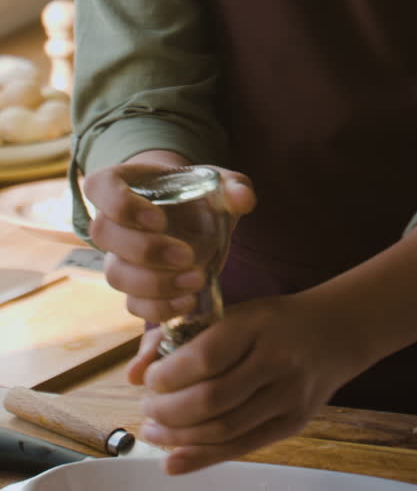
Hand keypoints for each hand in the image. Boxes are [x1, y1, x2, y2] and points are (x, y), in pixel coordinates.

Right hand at [84, 151, 254, 321]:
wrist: (196, 217)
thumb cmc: (197, 193)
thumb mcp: (218, 182)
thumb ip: (233, 186)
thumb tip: (242, 198)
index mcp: (122, 183)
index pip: (99, 187)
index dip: (122, 205)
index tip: (159, 219)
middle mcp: (111, 219)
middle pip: (104, 234)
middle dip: (146, 250)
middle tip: (187, 255)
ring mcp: (118, 256)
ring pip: (116, 275)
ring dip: (154, 284)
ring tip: (196, 280)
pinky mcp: (133, 287)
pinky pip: (132, 304)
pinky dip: (159, 308)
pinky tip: (190, 302)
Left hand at [130, 291, 363, 473]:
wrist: (334, 333)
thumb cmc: (271, 321)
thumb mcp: (231, 314)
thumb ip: (177, 337)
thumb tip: (131, 375)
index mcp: (257, 324)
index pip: (205, 357)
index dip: (167, 376)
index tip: (148, 381)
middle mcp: (276, 361)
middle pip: (211, 400)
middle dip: (168, 411)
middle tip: (147, 409)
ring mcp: (288, 396)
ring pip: (224, 430)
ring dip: (179, 438)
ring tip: (154, 431)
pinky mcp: (292, 424)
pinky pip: (241, 448)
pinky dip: (201, 459)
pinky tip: (172, 461)